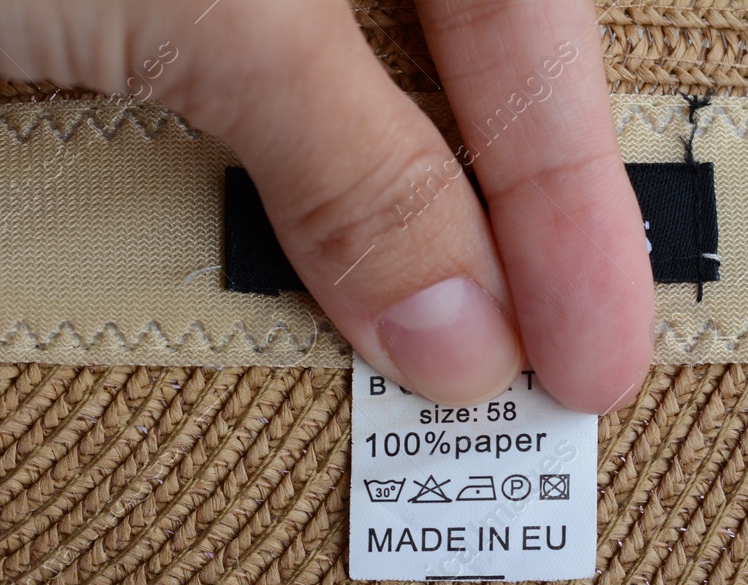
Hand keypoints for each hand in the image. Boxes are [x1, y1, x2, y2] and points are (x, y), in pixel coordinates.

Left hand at [0, 0, 651, 412]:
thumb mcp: (203, 6)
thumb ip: (349, 158)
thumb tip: (465, 331)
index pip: (531, 32)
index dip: (572, 209)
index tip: (594, 370)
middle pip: (474, 61)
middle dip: (514, 228)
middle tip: (555, 384)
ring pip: (371, 92)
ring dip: (410, 228)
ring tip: (461, 351)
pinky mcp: (153, 5)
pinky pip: (264, 108)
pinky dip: (294, 202)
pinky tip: (325, 273)